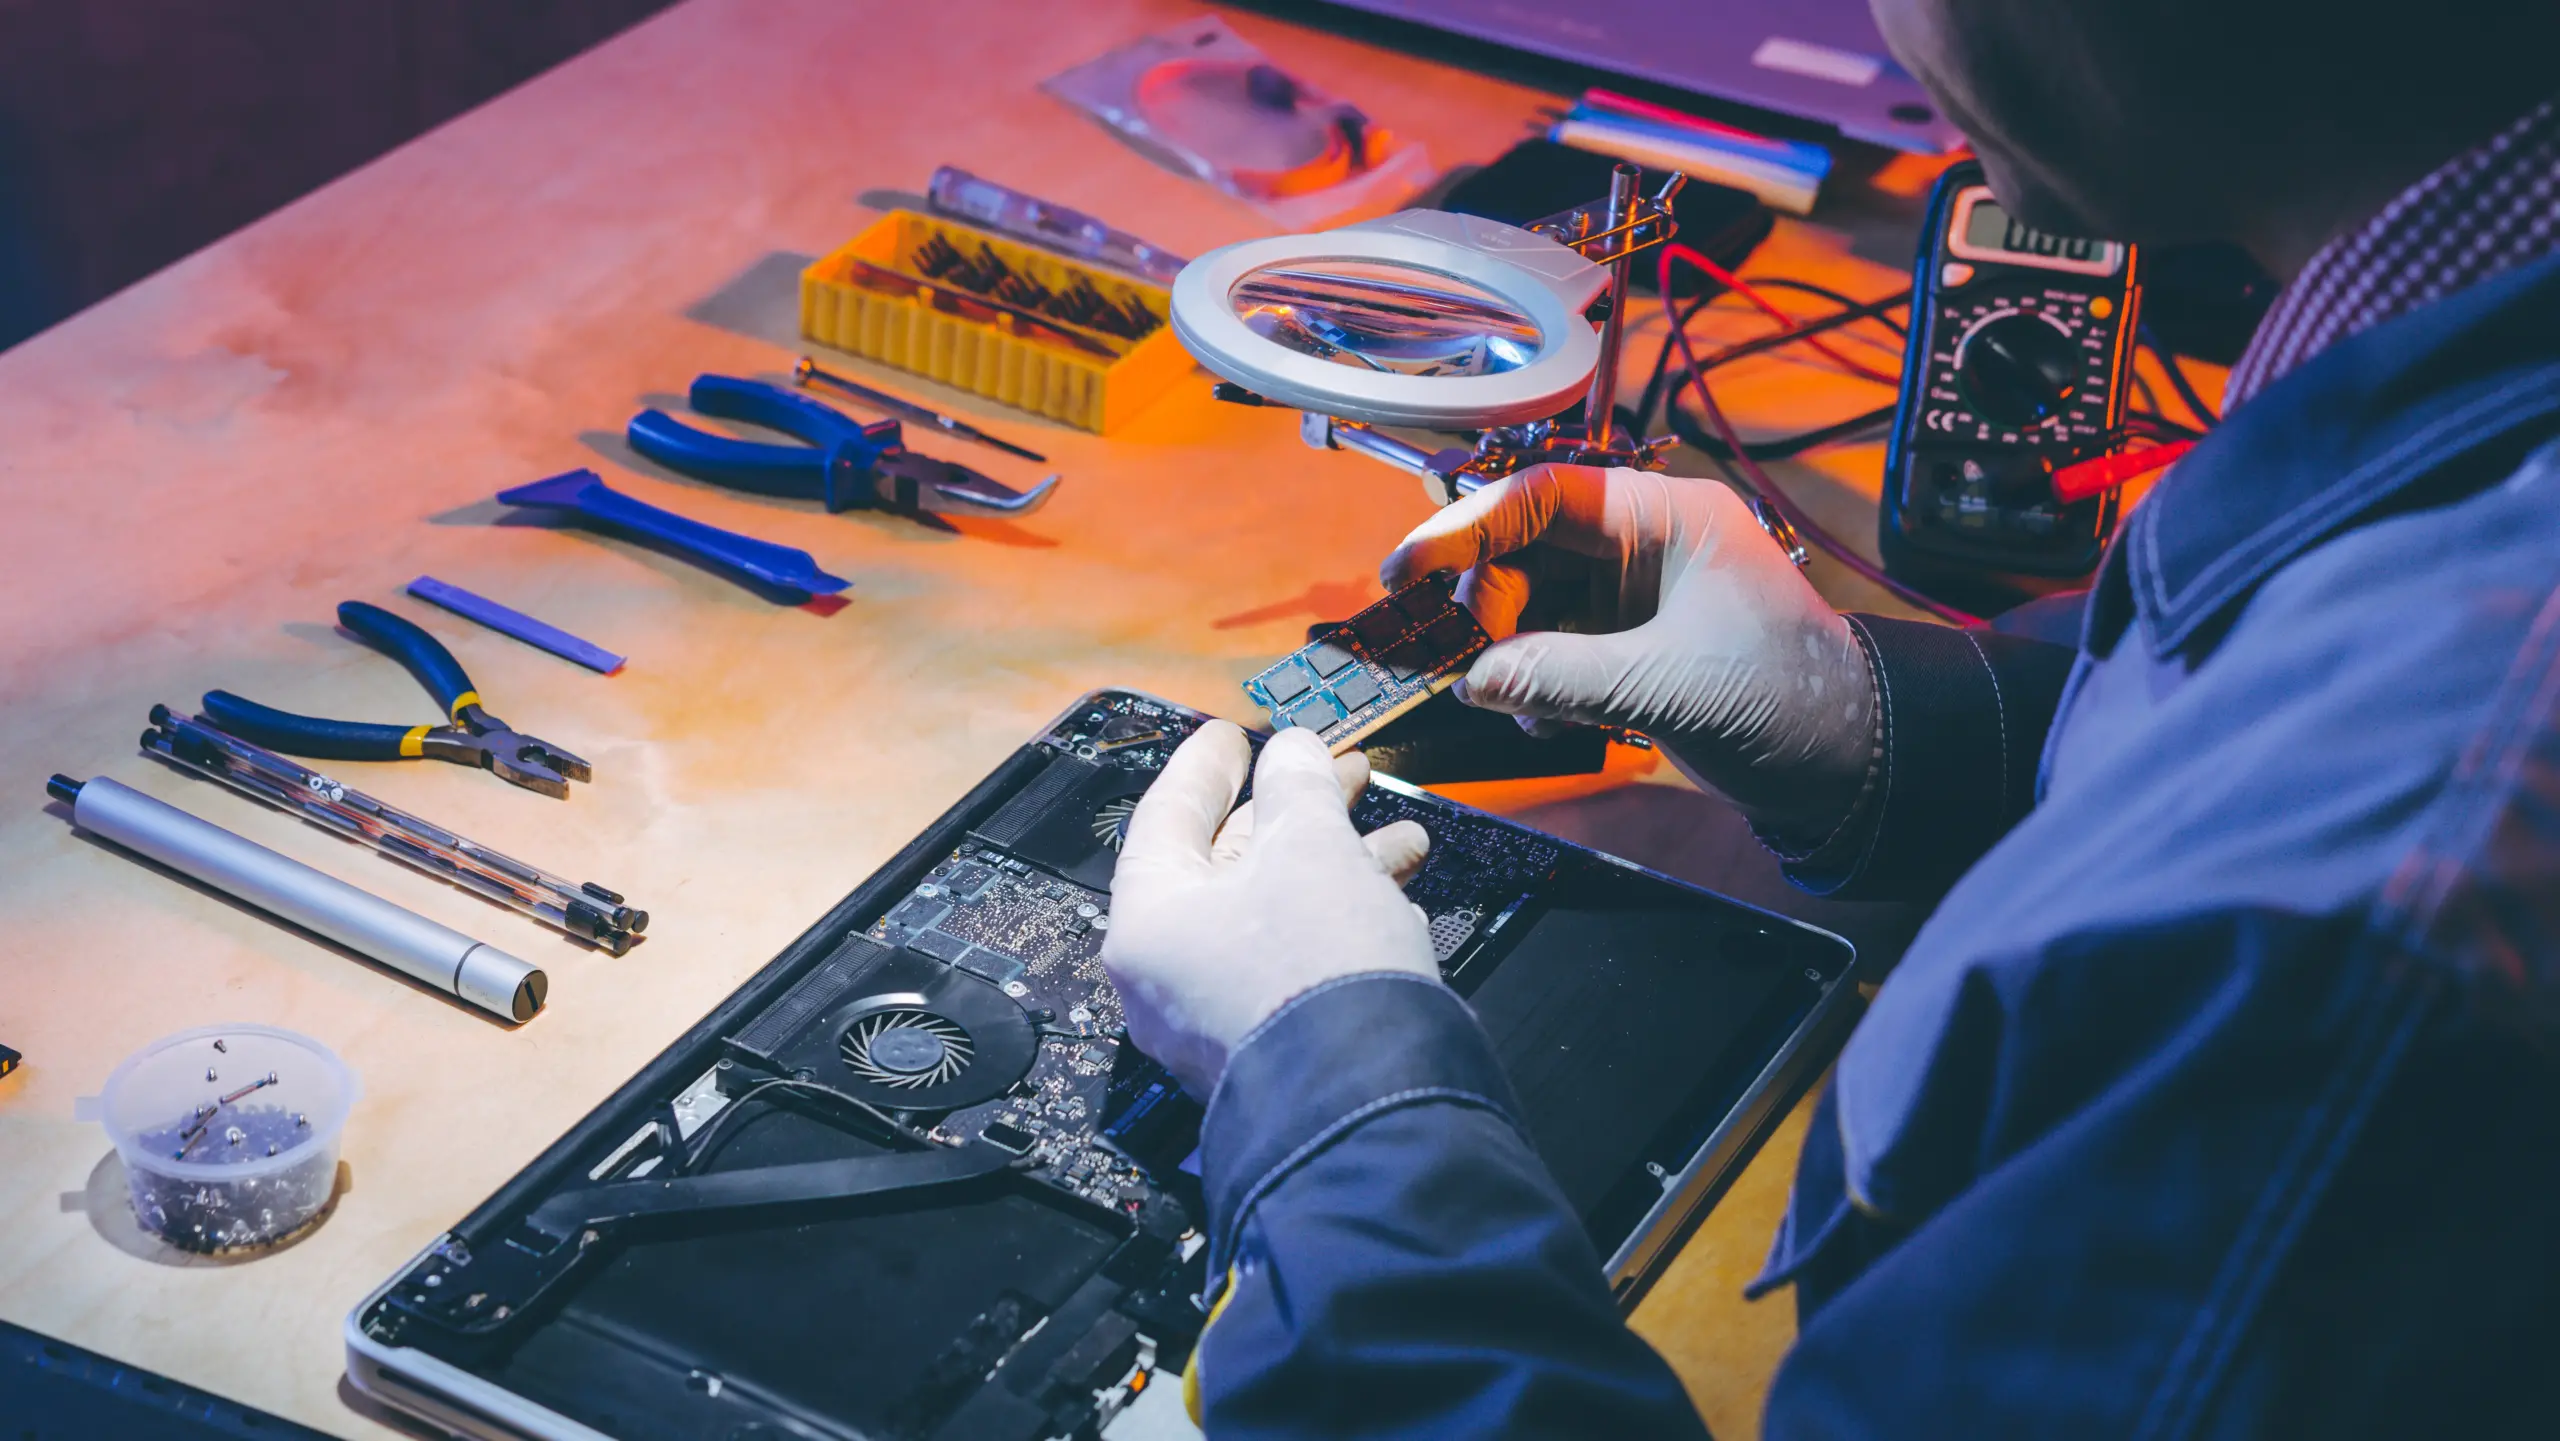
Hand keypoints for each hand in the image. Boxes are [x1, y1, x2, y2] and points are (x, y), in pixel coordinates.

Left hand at [1103, 722, 1435, 1096]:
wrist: (1368, 1097)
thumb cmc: (1314, 973)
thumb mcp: (1310, 846)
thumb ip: (1298, 786)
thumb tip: (1295, 753)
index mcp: (1149, 920)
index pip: (1166, 819)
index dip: (1207, 767)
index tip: (1233, 735)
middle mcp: (1169, 975)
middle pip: (1228, 867)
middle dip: (1296, 814)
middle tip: (1337, 772)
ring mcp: (1219, 1017)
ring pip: (1275, 915)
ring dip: (1338, 865)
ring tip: (1401, 838)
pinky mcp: (1272, 1045)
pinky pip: (1297, 963)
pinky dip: (1342, 923)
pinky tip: (1395, 901)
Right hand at [1380, 464, 1875, 838]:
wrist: (1851, 761)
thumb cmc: (1793, 701)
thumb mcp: (1670, 688)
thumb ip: (1562, 679)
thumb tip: (1472, 679)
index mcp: (1666, 518)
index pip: (1541, 499)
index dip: (1463, 529)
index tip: (1403, 571)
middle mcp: (1643, 544)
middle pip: (1521, 552)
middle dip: (1484, 608)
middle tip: (1468, 668)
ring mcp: (1632, 594)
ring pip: (1527, 603)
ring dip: (1504, 654)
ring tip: (1516, 706)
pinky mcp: (1626, 642)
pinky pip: (1547, 646)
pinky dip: (1529, 680)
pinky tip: (1539, 717)